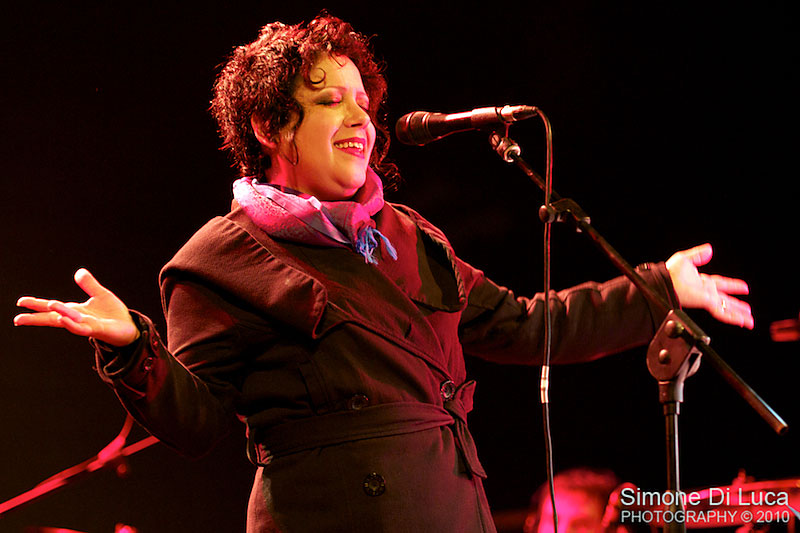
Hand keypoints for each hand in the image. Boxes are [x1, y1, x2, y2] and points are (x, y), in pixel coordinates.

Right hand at [14, 268, 139, 345]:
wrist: (129, 327)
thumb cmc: (113, 314)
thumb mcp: (100, 295)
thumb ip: (89, 284)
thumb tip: (79, 272)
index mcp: (74, 311)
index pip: (51, 308)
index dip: (36, 304)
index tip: (20, 302)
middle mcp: (77, 319)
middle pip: (52, 318)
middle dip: (35, 318)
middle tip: (17, 319)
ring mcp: (85, 326)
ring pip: (67, 321)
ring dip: (57, 314)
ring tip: (49, 305)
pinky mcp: (97, 330)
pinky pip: (81, 328)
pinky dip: (72, 324)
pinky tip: (63, 319)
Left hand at [666, 243, 753, 328]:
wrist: (665, 281)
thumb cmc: (670, 271)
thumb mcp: (685, 258)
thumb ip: (698, 255)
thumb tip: (709, 249)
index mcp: (702, 282)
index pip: (721, 284)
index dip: (733, 285)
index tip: (744, 287)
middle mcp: (706, 292)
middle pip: (726, 300)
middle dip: (738, 305)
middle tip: (748, 310)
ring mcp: (707, 299)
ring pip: (726, 309)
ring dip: (739, 314)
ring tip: (749, 320)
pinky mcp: (707, 303)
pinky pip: (722, 312)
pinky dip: (733, 317)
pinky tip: (741, 321)